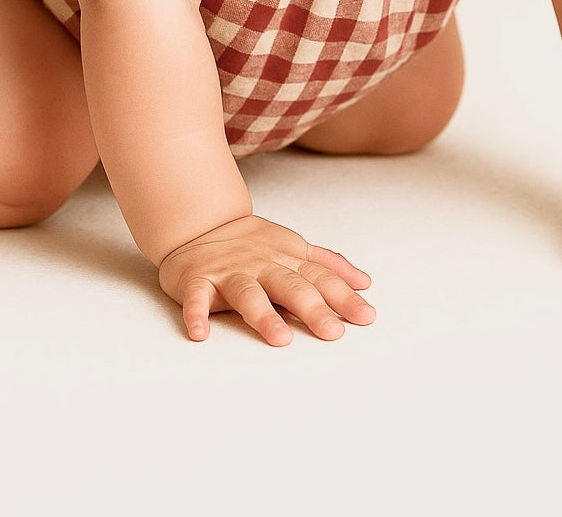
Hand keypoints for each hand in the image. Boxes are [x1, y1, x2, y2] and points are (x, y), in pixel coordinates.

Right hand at [157, 213, 375, 344]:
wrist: (200, 222)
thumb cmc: (251, 243)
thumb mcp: (293, 248)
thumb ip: (327, 265)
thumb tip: (364, 282)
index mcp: (286, 258)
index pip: (320, 278)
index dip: (343, 297)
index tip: (365, 317)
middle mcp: (261, 264)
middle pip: (290, 286)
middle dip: (313, 308)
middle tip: (332, 332)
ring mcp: (229, 272)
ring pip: (248, 293)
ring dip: (263, 315)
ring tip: (280, 339)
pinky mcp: (197, 280)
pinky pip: (196, 297)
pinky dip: (196, 314)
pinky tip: (201, 333)